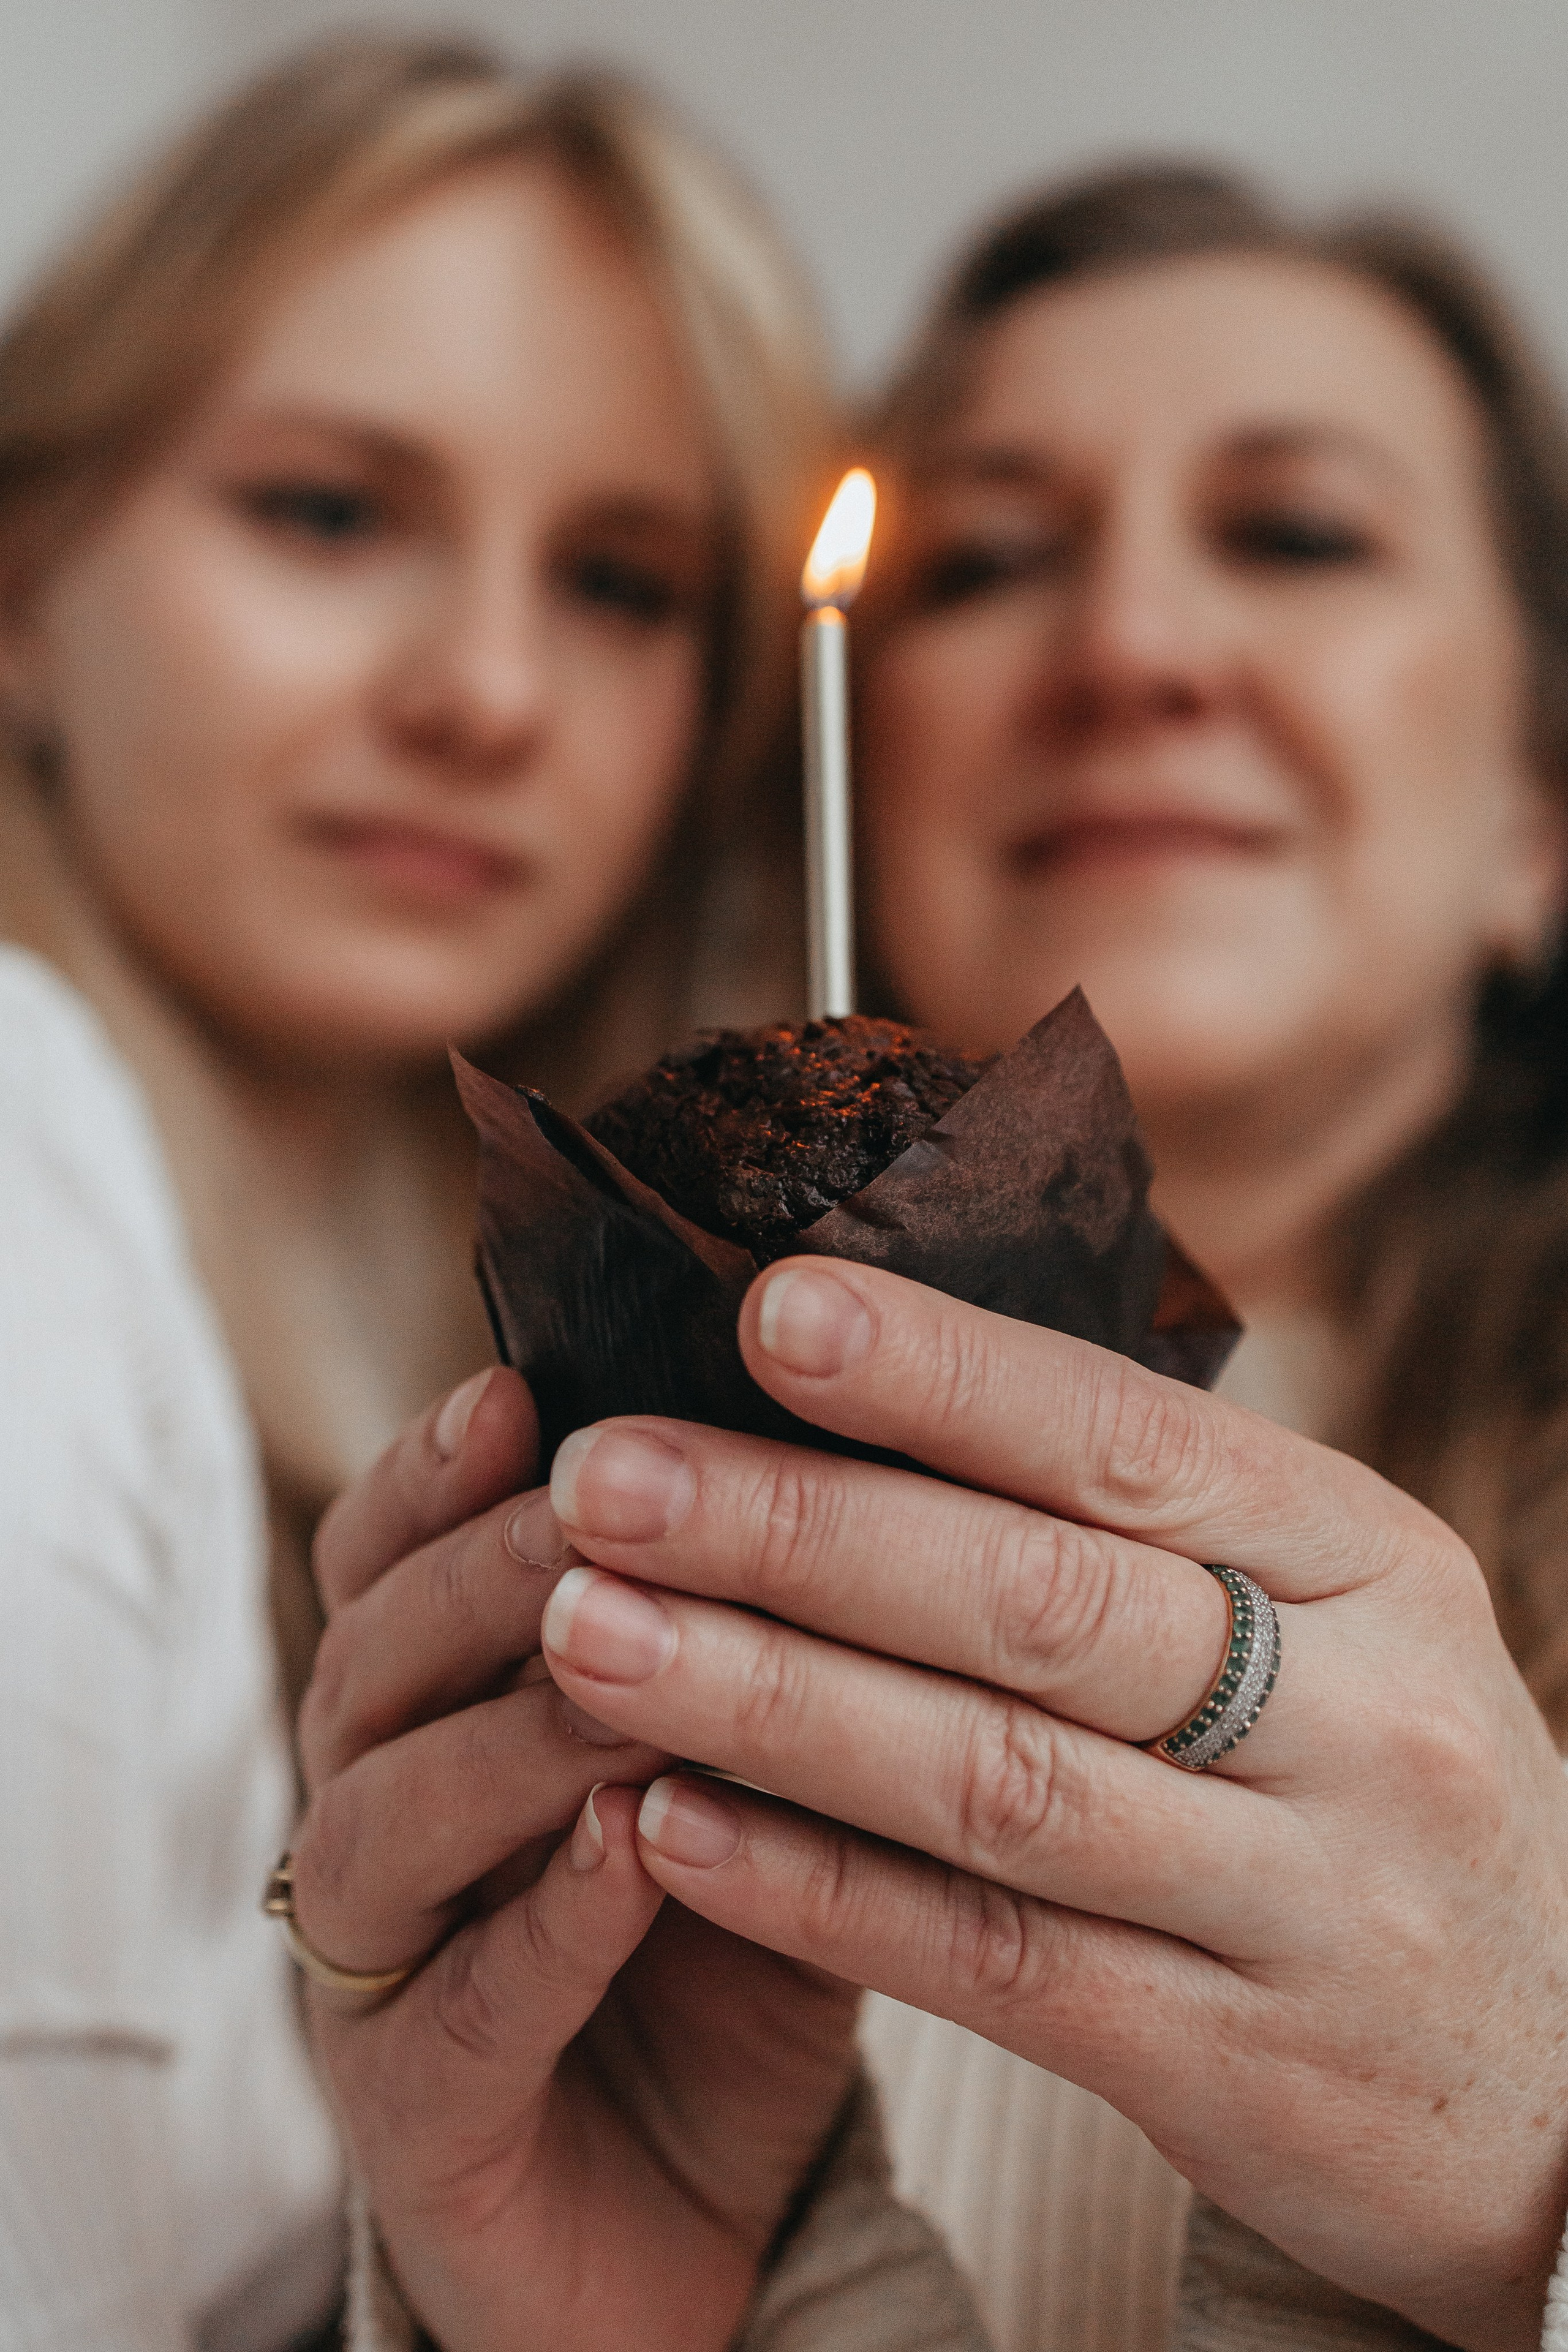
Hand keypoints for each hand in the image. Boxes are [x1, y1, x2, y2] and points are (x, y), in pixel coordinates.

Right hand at [289, 1366, 858, 2351]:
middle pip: (373, 1659)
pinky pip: (463, 2007)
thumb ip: (756, 1646)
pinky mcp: (417, 2120)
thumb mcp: (754, 1774)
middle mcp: (374, 1819)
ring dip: (508, 1729)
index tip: (526, 1388)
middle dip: (482, 1568)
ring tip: (613, 1657)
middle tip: (590, 1498)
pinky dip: (545, 1919)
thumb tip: (840, 1465)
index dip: (440, 1469)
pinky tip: (627, 1844)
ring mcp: (379, 1975)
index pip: (389, 1559)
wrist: (704, 2227)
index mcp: (435, 1714)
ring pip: (385, 1817)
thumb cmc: (725, 1957)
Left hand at [534, 1259, 1567, 2351]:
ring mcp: (1305, 1902)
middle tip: (605, 1476)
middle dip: (801, 1529)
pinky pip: (993, 1964)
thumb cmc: (1382, 1787)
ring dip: (768, 1699)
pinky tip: (670, 1825)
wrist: (1565, 2085)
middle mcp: (1360, 1719)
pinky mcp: (1237, 2068)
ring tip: (588, 1632)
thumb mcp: (1336, 1619)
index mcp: (1374, 1558)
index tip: (764, 1309)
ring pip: (993, 1782)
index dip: (939, 1373)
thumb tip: (868, 1378)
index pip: (1131, 1440)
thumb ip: (1142, 1521)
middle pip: (1041, 1601)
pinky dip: (817, 1890)